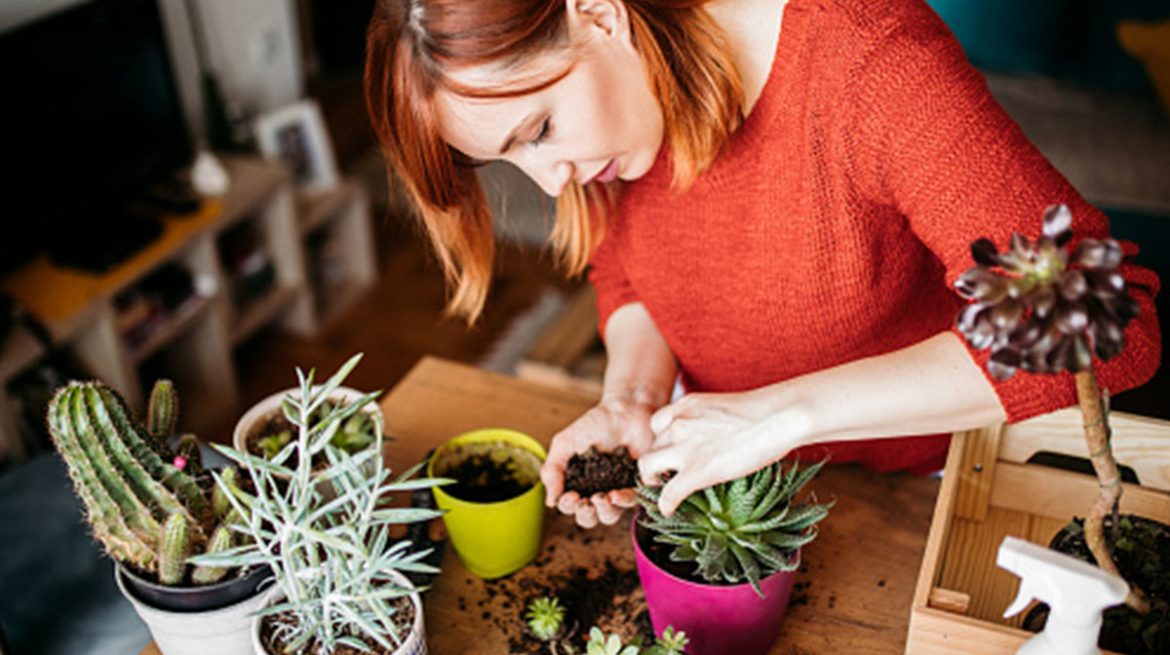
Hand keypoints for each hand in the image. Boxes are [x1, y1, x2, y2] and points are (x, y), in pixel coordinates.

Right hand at [540, 396, 657, 527]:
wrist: (625, 411)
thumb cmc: (595, 424)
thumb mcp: (564, 443)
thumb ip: (552, 470)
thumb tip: (550, 502)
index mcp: (577, 483)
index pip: (569, 506)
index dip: (568, 506)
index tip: (570, 495)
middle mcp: (596, 490)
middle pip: (589, 518)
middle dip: (585, 515)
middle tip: (585, 503)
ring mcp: (617, 489)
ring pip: (609, 516)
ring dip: (603, 512)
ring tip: (601, 498)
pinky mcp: (636, 485)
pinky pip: (630, 502)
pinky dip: (622, 501)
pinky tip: (615, 494)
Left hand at [638, 390, 805, 516]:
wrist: (778, 417)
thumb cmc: (765, 411)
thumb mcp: (724, 407)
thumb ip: (708, 420)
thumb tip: (716, 436)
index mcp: (685, 406)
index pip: (657, 424)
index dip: (662, 440)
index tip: (670, 451)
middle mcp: (678, 424)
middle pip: (651, 446)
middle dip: (657, 460)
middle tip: (666, 473)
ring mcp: (684, 448)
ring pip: (647, 467)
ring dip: (652, 479)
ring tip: (663, 488)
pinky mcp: (696, 472)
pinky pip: (668, 494)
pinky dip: (665, 505)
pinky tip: (669, 510)